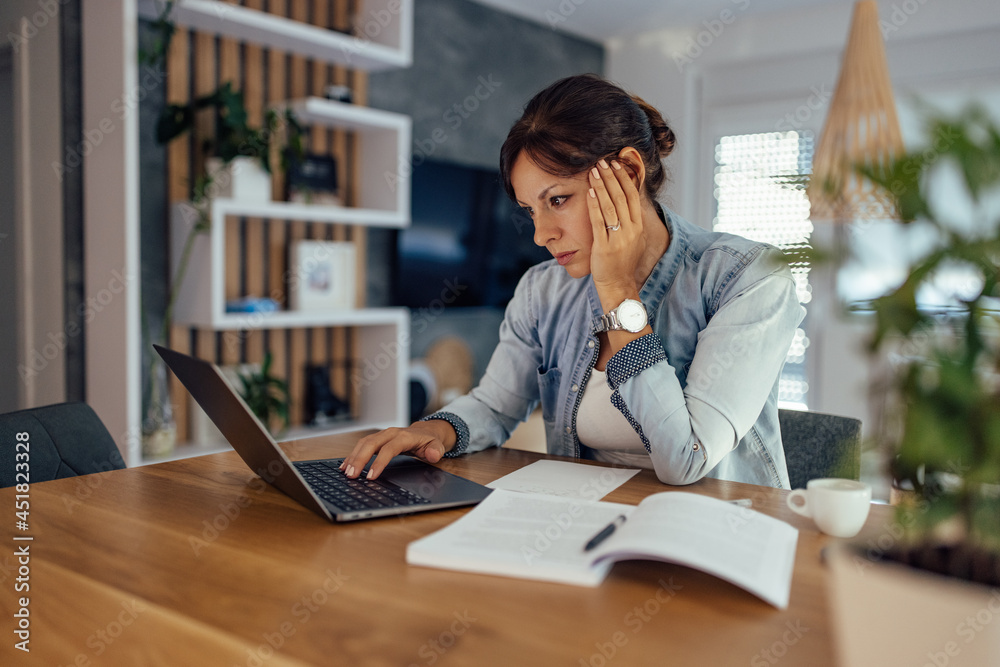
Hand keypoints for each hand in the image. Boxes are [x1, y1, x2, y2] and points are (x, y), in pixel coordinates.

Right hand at [339, 420, 454, 479]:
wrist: (426, 431)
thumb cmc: (430, 441)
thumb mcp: (437, 446)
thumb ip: (436, 451)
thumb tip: (433, 454)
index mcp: (404, 436)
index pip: (388, 449)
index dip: (379, 462)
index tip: (371, 477)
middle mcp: (390, 433)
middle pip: (370, 444)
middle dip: (359, 459)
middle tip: (351, 475)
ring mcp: (382, 435)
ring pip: (363, 443)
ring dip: (353, 457)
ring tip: (345, 472)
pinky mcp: (377, 439)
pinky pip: (362, 445)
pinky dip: (353, 454)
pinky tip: (345, 465)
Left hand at [586, 158, 644, 297]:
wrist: (618, 284)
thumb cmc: (622, 261)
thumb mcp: (633, 239)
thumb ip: (631, 220)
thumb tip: (627, 200)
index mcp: (638, 226)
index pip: (632, 196)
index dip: (624, 178)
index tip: (615, 165)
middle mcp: (631, 230)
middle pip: (621, 197)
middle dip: (611, 177)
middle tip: (602, 162)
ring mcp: (618, 238)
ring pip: (610, 206)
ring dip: (601, 186)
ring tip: (594, 171)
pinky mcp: (605, 246)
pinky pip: (599, 221)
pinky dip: (595, 204)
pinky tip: (590, 192)